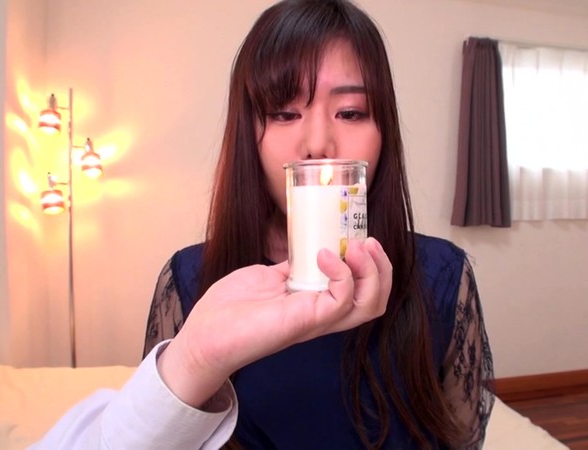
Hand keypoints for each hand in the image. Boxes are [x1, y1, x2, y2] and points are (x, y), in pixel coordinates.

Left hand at [156, 237, 391, 406]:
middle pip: (376, 301)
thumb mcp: (268, 277)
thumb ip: (293, 267)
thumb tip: (306, 248)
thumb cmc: (231, 308)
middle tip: (368, 241)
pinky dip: (341, 272)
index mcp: (317, 304)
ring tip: (357, 246)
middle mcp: (323, 315)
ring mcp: (316, 319)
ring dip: (371, 271)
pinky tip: (324, 255)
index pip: (363, 293)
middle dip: (383, 269)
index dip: (372, 267)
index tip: (359, 237)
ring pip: (369, 304)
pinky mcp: (305, 320)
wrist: (205, 334)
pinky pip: (340, 300)